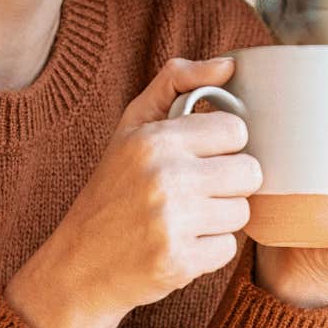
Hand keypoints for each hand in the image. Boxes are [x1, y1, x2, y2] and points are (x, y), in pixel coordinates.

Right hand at [11, 57, 264, 327]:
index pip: (235, 130)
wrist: (79, 263)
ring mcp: (172, 222)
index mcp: (154, 139)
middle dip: (228, 183)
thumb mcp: (132, 126)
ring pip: (242, 213)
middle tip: (196, 190)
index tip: (200, 156)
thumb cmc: (112, 188)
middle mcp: (164, 177)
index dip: (223, 145)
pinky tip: (179, 244)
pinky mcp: (179, 262)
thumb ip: (177, 82)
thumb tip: (229, 64)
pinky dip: (208, 251)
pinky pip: (228, 249)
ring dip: (219, 218)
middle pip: (248, 172)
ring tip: (184, 218)